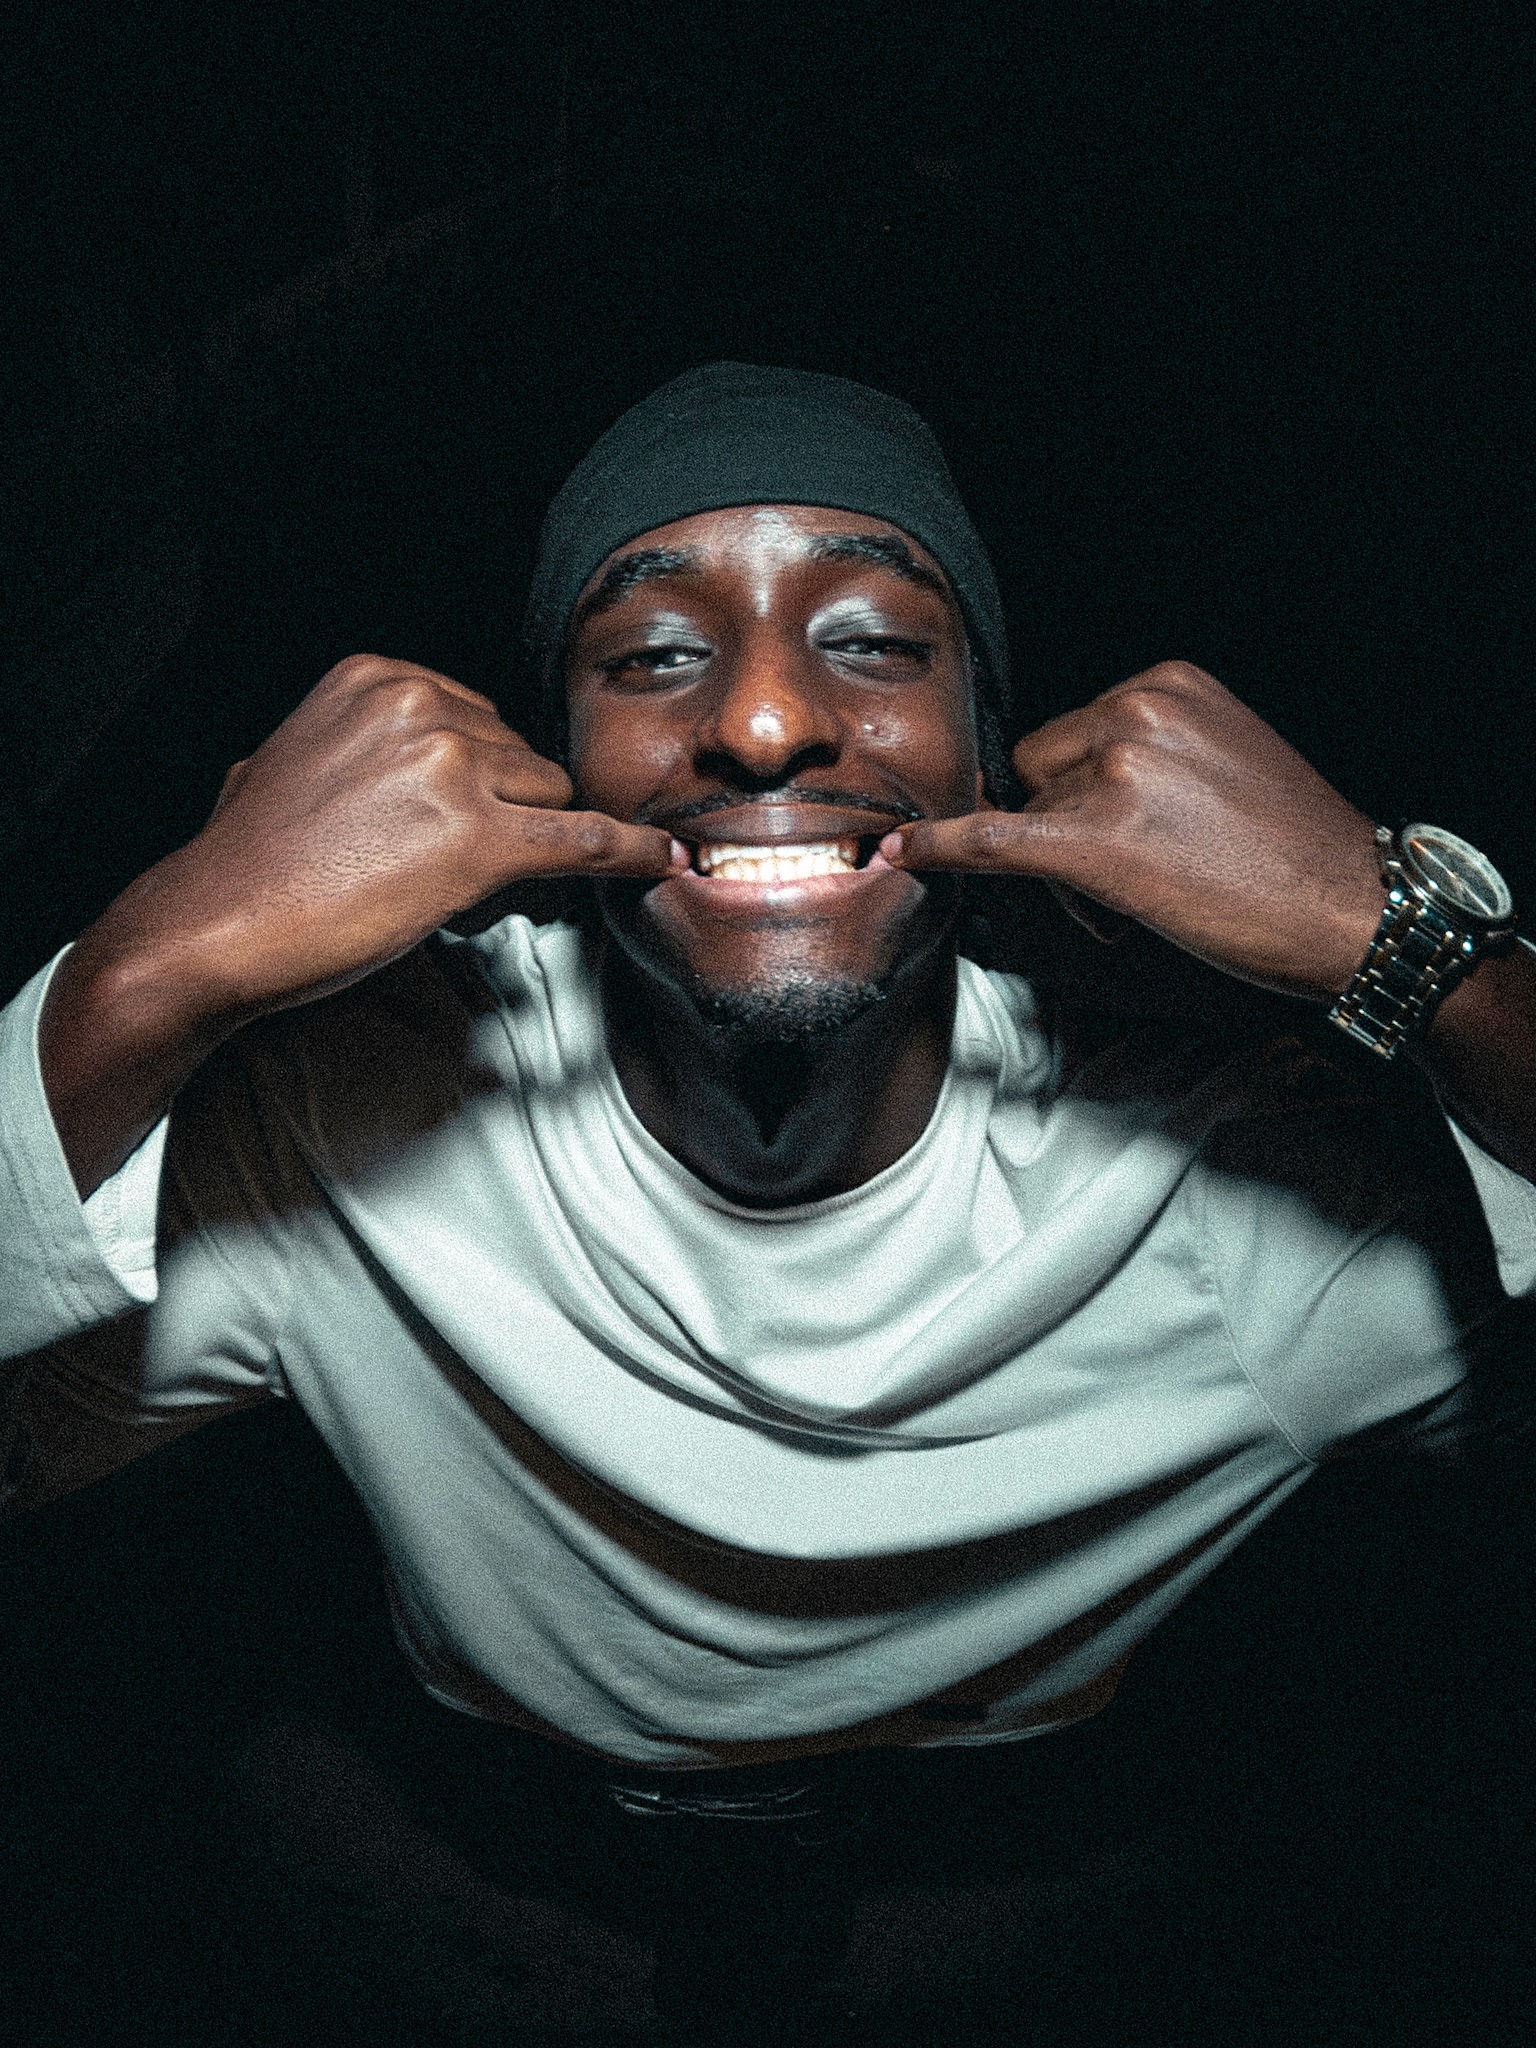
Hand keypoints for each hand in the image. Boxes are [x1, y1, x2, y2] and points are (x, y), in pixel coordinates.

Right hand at [71, 653, 687, 1023]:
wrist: (215, 924)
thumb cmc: (249, 860)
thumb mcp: (294, 757)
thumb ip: (362, 742)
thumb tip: (406, 773)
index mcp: (378, 676)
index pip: (480, 719)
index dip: (480, 778)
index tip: (466, 810)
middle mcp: (420, 706)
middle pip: (519, 756)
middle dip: (500, 810)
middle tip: (438, 861)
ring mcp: (454, 769)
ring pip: (547, 799)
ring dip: (521, 842)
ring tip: (441, 883)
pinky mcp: (479, 840)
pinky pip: (583, 840)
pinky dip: (628, 853)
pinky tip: (663, 859)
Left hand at [884, 662, 1384, 1001]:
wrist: (1355, 911)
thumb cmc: (1295, 854)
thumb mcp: (1220, 765)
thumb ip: (1144, 757)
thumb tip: (1054, 788)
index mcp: (1168, 683)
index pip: (1074, 732)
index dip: (1082, 792)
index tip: (1122, 832)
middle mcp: (1138, 709)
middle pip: (1042, 767)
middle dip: (1066, 824)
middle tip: (1138, 879)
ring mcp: (1116, 770)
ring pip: (1031, 811)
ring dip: (1065, 863)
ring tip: (1145, 896)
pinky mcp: (1098, 839)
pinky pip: (991, 839)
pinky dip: (939, 846)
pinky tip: (896, 852)